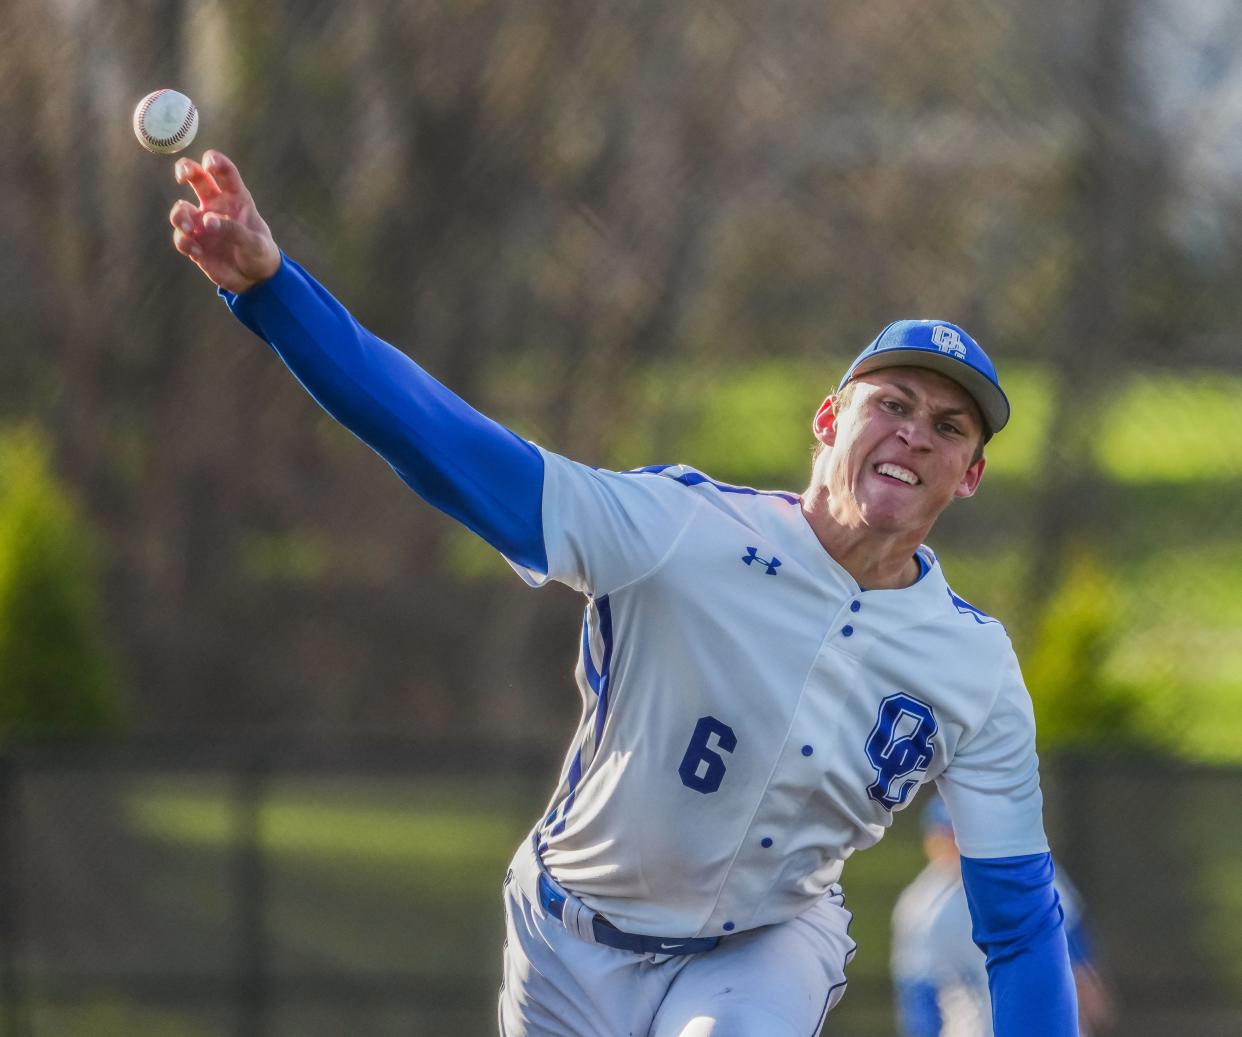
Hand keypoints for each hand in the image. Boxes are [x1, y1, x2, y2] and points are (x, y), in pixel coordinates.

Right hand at [169, 150, 280, 293]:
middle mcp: (216, 206)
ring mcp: (203, 224)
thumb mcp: (255, 242)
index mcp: (236, 199)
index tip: (209, 164)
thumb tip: (207, 221)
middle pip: (196, 178)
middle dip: (185, 170)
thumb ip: (234, 230)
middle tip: (181, 177)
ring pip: (181, 209)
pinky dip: (183, 242)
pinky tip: (196, 251)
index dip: (215, 162)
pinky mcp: (195, 244)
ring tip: (188, 229)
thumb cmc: (260, 253)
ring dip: (179, 215)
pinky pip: (181, 238)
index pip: (225, 173)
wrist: (256, 280)